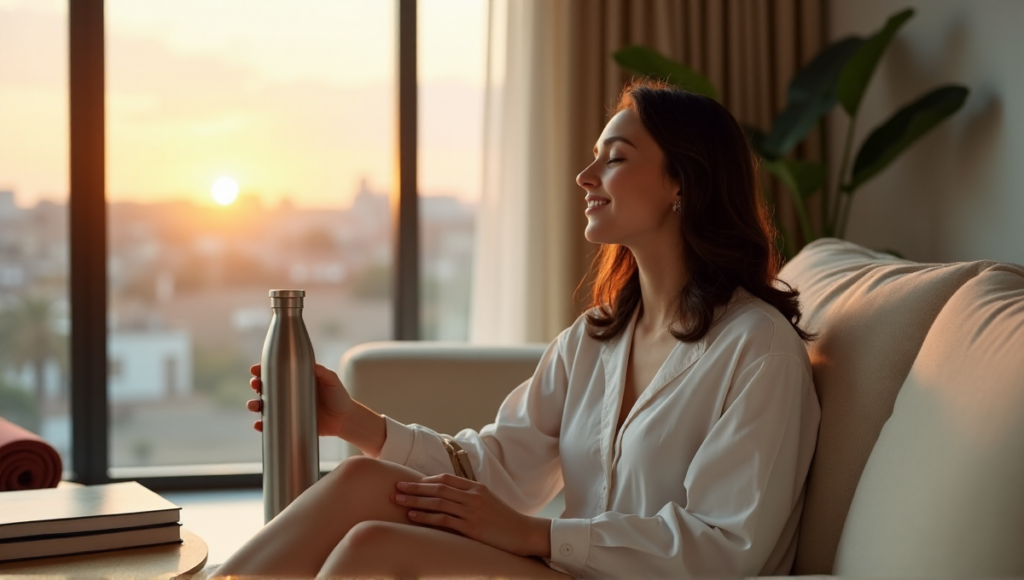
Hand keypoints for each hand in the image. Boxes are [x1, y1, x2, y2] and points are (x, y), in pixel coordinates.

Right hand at [246, 363, 353, 437]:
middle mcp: (288, 394)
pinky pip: (271, 425)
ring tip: (254, 406)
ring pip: (264, 407)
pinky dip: (262, 426)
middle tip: (255, 385)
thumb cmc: (338, 396)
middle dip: (256, 386)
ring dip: (254, 405)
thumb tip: (312, 365)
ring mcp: (287, 410)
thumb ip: (322, 372)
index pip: (275, 373)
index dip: (262, 370)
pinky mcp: (289, 424)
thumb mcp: (331, 380)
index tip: (255, 369)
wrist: (344, 419)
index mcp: (295, 380)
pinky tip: (259, 425)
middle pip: (265, 388)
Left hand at [391, 474, 550, 557]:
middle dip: (414, 487)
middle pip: (438, 488)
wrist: (522, 533)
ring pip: (438, 502)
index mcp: (476, 487)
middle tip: (396, 487)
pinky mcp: (472, 527)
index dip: (425, 481)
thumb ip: (468, 496)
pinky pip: (444, 519)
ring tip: (398, 501)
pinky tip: (413, 516)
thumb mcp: (487, 501)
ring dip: (415, 501)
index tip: (409, 482)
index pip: (445, 479)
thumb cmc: (503, 519)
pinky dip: (426, 516)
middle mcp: (473, 496)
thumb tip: (446, 497)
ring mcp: (472, 511)